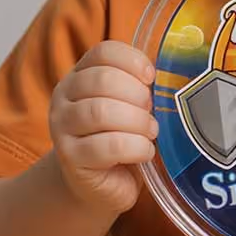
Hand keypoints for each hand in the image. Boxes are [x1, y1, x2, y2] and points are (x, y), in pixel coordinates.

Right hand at [49, 41, 157, 215]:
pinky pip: (107, 145)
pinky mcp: (70, 158)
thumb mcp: (130, 105)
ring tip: (151, 131)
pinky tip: (145, 152)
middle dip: (137, 95)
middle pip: (102, 80)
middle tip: (152, 110)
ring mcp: (62, 127)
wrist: (101, 183)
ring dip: (137, 121)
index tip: (152, 78)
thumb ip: (142, 86)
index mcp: (81, 75)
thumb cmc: (122, 136)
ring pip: (101, 111)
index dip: (133, 61)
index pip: (104, 52)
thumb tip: (174, 74)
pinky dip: (135, 147)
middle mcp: (64, 96)